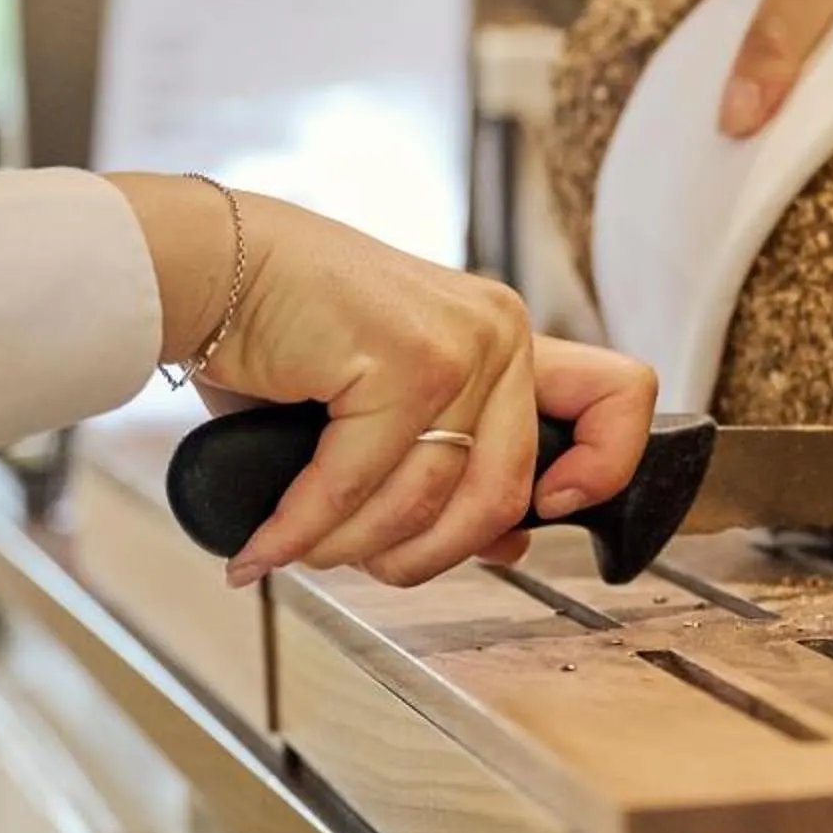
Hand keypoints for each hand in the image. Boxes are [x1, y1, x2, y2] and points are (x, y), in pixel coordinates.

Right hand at [104, 176, 657, 587]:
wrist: (212, 266)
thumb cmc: (290, 333)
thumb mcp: (391, 405)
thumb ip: (456, 463)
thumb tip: (510, 544)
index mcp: (509, 340)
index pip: (620, 396)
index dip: (608, 467)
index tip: (553, 509)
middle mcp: (499, 334)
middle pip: (502, 494)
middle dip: (426, 557)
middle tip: (365, 566)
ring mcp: (457, 345)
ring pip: (426, 502)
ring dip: (349, 549)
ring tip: (299, 549)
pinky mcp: (401, 359)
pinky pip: (357, 486)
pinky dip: (302, 530)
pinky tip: (266, 546)